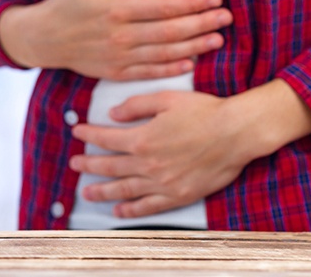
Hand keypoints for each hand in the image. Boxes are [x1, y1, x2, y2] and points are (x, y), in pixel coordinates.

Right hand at [0, 0, 232, 80]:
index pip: (164, 8)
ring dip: (194, 47)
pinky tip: (189, 64)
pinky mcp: (116, 72)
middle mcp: (122, 36)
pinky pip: (149, 72)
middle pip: (171, 32)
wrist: (43, 39)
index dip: (192, 4)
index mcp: (117, 10)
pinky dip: (170, 69)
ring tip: (217, 40)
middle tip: (226, 19)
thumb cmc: (65, 5)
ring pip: (164, 53)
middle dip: (202, 24)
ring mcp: (120, 58)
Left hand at [68, 79, 310, 217]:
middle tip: (74, 164)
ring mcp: (162, 183)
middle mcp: (148, 164)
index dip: (89, 134)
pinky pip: (149, 206)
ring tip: (87, 193)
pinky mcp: (177, 195)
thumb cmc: (204, 112)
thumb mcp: (167, 99)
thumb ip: (137, 105)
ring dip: (103, 191)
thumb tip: (113, 113)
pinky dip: (131, 210)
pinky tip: (119, 211)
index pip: (107, 138)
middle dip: (89, 164)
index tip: (76, 132)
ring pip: (124, 189)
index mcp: (143, 138)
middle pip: (110, 166)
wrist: (236, 133)